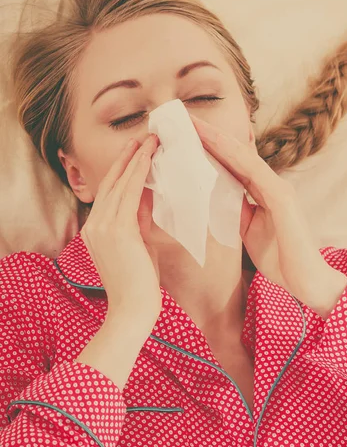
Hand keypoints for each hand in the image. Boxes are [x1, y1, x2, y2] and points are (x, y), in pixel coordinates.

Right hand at [80, 135, 161, 317]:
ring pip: (120, 184)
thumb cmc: (139, 283)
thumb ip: (140, 220)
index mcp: (97, 230)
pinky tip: (149, 157)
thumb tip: (150, 195)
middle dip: (129, 158)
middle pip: (112, 183)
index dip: (124, 170)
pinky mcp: (117, 230)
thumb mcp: (139, 245)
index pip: (111, 193)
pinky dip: (139, 173)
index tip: (137, 152)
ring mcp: (103, 227)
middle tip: (143, 136)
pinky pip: (130, 194)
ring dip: (136, 159)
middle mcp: (95, 225)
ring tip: (149, 139)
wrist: (132, 311)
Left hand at [190, 115, 332, 303]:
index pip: (233, 165)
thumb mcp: (248, 230)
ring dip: (218, 138)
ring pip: (243, 156)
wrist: (306, 281)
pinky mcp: (282, 198)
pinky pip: (254, 172)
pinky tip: (216, 143)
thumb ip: (236, 211)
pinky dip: (234, 155)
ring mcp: (279, 188)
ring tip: (194, 124)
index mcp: (264, 192)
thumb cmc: (280, 258)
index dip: (210, 149)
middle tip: (184, 119)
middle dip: (210, 136)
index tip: (185, 135)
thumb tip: (215, 197)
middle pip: (236, 154)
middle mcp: (271, 184)